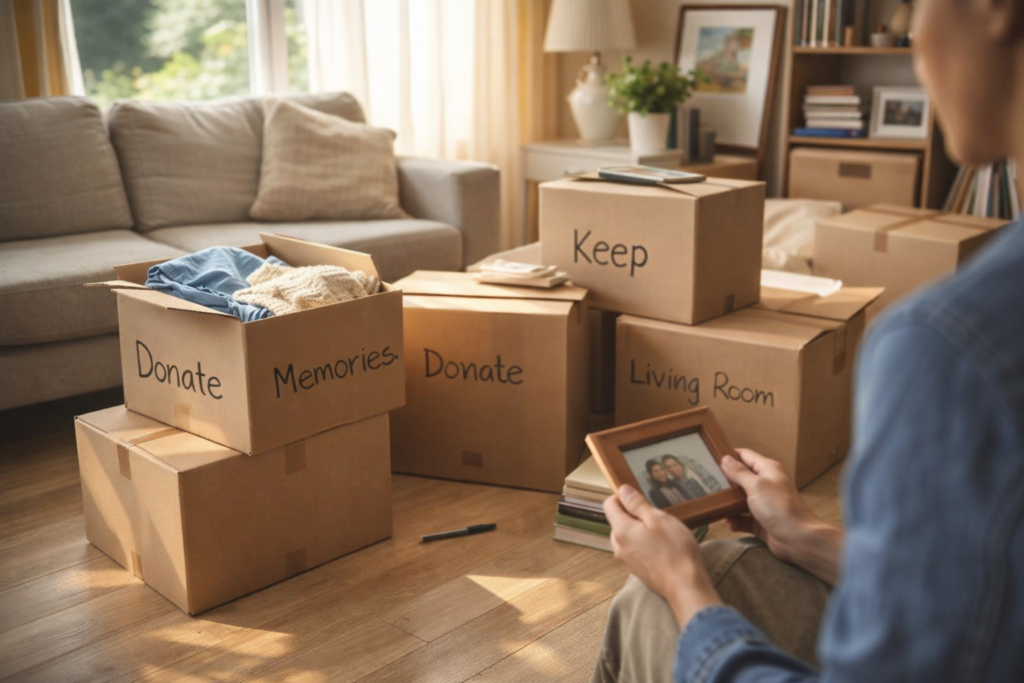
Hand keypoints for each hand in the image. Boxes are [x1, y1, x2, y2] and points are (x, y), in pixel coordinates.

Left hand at [603, 484, 720, 627]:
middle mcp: (618, 546)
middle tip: (657, 517)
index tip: (641, 498)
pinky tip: (662, 547)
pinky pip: (634, 548)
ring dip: (640, 529)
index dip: (622, 497)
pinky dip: (644, 543)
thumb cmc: (675, 550)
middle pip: (618, 520)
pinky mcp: (636, 569)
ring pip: (627, 535)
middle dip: (633, 514)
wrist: (685, 586)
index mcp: (621, 530)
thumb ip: (637, 504)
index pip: (609, 505)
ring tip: (662, 533)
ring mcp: (626, 560)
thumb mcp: (658, 519)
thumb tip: (622, 490)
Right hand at [722, 448, 843, 583]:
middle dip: (724, 481)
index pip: (745, 456)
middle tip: (704, 482)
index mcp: (768, 469)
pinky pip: (743, 518)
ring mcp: (763, 504)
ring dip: (728, 504)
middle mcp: (766, 484)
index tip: (709, 457)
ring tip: (713, 504)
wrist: (798, 540)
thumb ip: (739, 472)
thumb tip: (725, 458)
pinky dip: (736, 520)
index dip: (728, 455)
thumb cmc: (779, 507)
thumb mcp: (756, 485)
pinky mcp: (761, 521)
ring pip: (739, 500)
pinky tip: (729, 523)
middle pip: (740, 478)